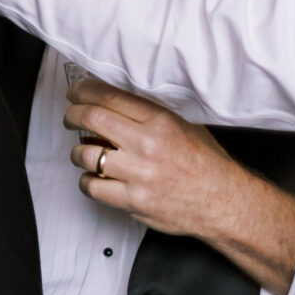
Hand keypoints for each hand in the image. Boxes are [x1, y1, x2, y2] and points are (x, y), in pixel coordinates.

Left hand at [66, 76, 294, 294]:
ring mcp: (138, 175)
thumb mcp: (184, 125)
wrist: (223, 203)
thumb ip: (151, 112)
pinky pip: (92, 187)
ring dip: (77, 151)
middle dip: (72, 115)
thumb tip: (114, 98)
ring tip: (84, 151)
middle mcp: (147, 145)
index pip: (109, 96)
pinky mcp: (133, 201)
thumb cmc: (206, 164)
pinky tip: (94, 177)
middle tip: (71, 117)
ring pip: (84, 155)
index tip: (76, 93)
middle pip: (91, 119)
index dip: (84, 91)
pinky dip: (86, 181)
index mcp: (160, 121)